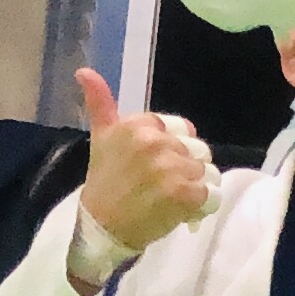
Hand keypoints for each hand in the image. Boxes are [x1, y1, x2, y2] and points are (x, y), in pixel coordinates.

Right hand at [73, 69, 216, 262]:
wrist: (102, 226)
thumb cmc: (104, 181)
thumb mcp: (101, 136)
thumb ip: (99, 102)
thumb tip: (84, 70)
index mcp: (138, 125)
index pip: (183, 129)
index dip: (175, 147)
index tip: (153, 163)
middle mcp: (155, 142)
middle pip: (196, 150)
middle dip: (184, 166)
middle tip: (158, 183)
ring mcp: (171, 168)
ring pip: (206, 171)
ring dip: (194, 185)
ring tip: (167, 196)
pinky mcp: (185, 193)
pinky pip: (210, 193)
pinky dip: (200, 204)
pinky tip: (179, 209)